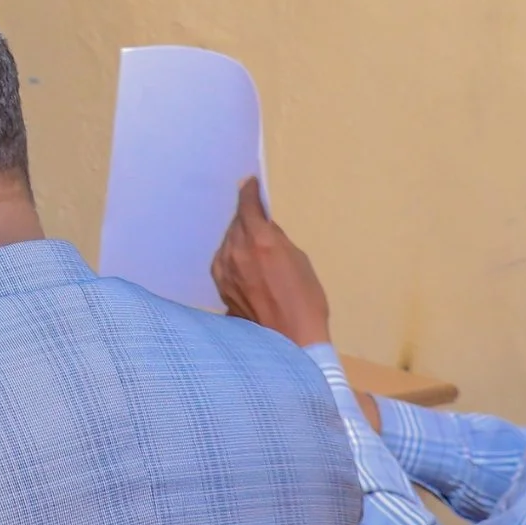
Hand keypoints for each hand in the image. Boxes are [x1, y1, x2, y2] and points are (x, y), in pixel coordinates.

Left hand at [209, 178, 333, 347]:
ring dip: (239, 239)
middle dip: (246, 219)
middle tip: (258, 220)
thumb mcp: (299, 259)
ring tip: (255, 247)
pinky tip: (247, 267)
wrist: (289, 339)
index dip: (248, 193)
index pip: (247, 205)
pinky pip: (225, 260)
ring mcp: (224, 269)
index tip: (249, 185)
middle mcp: (236, 250)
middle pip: (236, 223)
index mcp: (259, 239)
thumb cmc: (304, 300)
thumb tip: (265, 228)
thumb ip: (277, 239)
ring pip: (228, 242)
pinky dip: (234, 257)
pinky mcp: (220, 285)